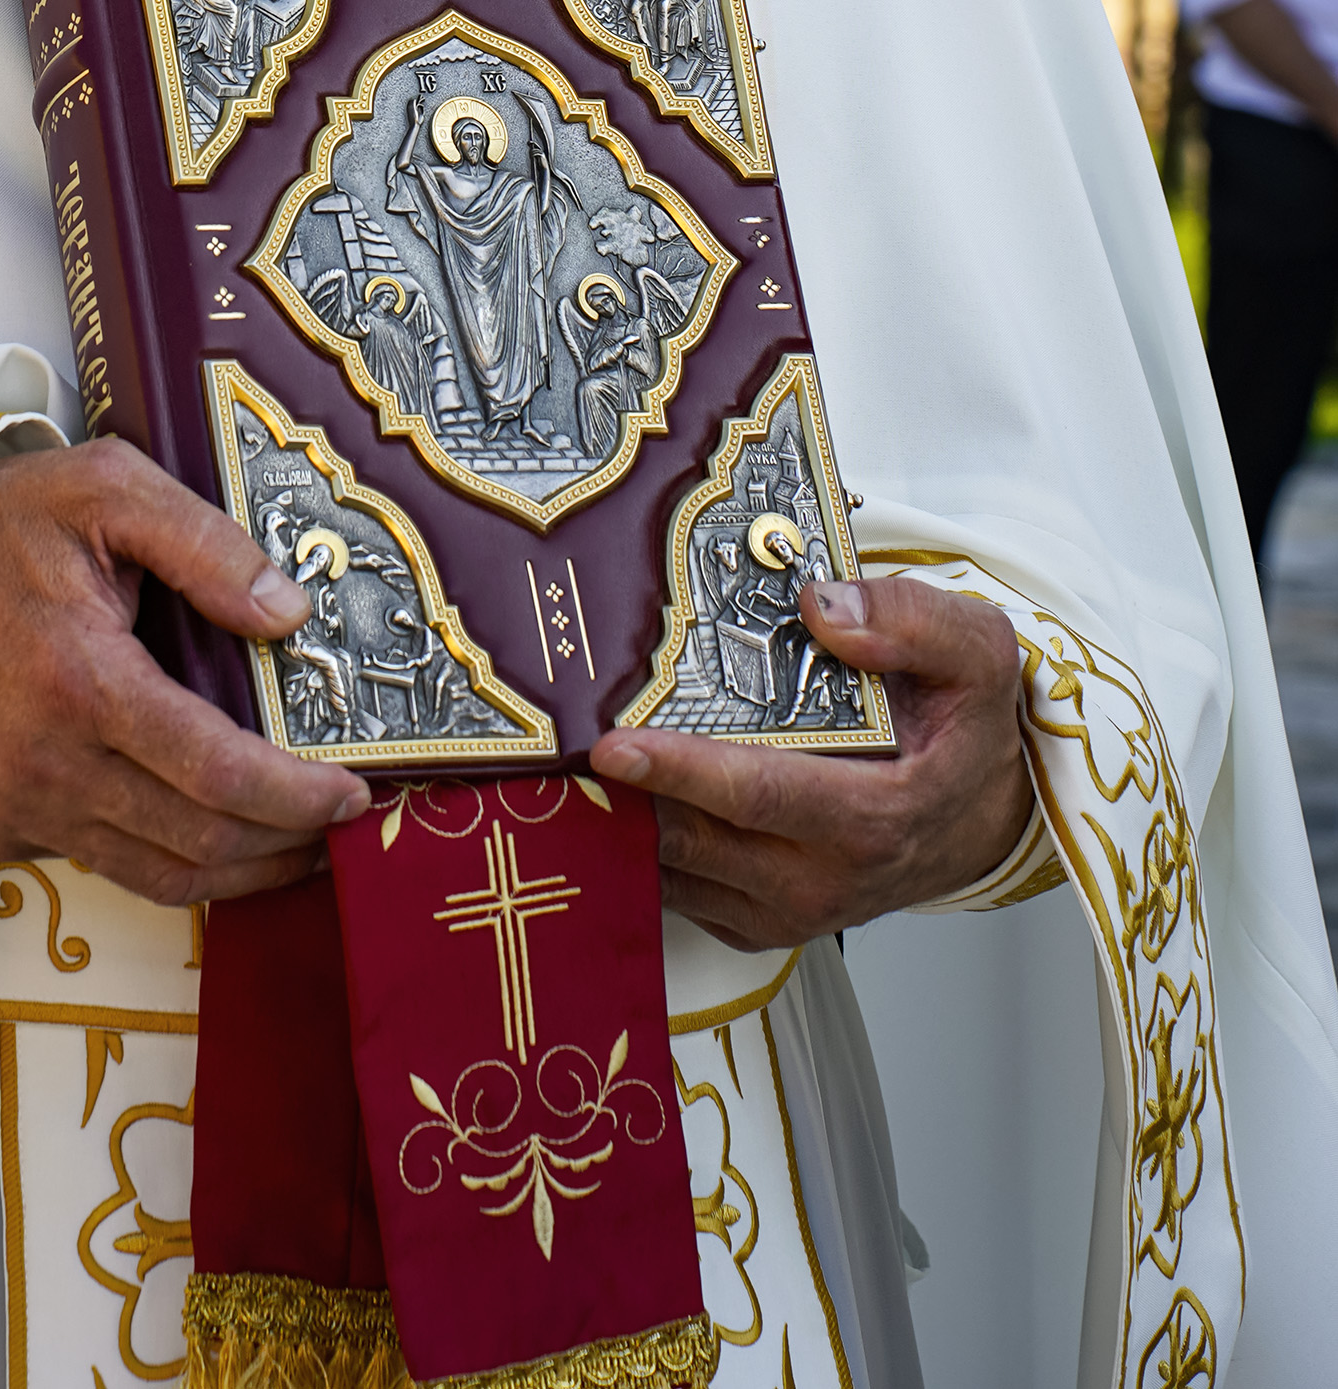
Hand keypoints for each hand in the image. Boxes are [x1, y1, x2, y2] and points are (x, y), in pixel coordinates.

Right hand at [0, 437, 371, 905]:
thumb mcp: (106, 488)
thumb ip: (206, 545)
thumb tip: (287, 614)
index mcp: (82, 681)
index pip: (215, 774)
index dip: (295, 797)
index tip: (352, 792)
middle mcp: (47, 763)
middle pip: (198, 842)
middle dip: (285, 843)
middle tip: (340, 822)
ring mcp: (17, 805)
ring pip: (156, 875)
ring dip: (238, 870)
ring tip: (295, 844)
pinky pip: (103, 862)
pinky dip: (167, 858)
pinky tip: (206, 826)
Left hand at [590, 575, 1029, 952]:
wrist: (979, 814)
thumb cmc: (966, 729)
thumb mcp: (977, 653)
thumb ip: (911, 623)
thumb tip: (825, 609)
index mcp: (877, 814)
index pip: (761, 795)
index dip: (683, 771)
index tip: (613, 745)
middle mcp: (827, 875)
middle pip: (697, 840)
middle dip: (620, 796)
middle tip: (549, 748)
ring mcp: (788, 907)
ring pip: (677, 872)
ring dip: (615, 824)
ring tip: (552, 769)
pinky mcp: (758, 918)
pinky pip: (679, 893)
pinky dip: (634, 851)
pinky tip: (597, 799)